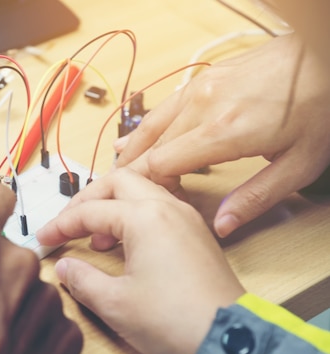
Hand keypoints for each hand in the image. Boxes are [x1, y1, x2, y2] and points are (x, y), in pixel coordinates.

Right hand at [36, 168, 244, 353]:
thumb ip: (81, 279)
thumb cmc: (172, 320)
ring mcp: (186, 217)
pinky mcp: (196, 233)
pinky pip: (159, 206)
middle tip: (68, 223)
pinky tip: (125, 243)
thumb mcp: (114, 304)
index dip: (61, 225)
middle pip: (118, 181)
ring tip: (96, 236)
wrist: (229, 339)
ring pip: (141, 190)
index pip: (91, 211)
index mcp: (145, 217)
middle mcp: (168, 206)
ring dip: (112, 205)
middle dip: (88, 199)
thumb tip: (64, 266)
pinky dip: (134, 214)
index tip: (43, 239)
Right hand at [115, 34, 329, 236]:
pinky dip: (143, 129)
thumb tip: (221, 225)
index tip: (149, 206)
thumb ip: (256, 197)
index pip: (159, 165)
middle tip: (120, 198)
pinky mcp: (202, 80)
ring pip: (149, 127)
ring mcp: (199, 89)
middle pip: (148, 148)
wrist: (324, 55)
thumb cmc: (318, 106)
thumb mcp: (299, 164)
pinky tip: (129, 140)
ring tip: (116, 175)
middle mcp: (202, 108)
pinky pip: (161, 109)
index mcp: (222, 133)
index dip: (147, 189)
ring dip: (132, 154)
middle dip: (131, 176)